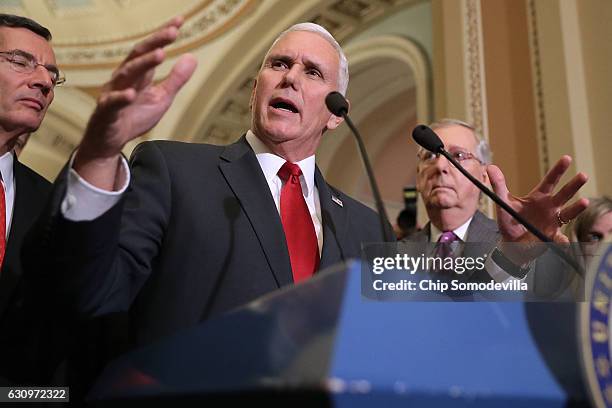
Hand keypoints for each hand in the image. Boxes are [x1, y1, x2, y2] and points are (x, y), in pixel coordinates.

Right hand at [74, 16, 196, 188]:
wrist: (110, 140)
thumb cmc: (134, 116)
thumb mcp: (161, 97)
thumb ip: (176, 79)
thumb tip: (192, 57)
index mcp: (138, 74)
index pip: (151, 49)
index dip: (163, 36)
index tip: (179, 21)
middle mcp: (124, 78)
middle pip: (138, 55)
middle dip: (154, 42)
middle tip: (172, 32)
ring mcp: (113, 93)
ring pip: (127, 74)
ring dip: (143, 64)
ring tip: (160, 54)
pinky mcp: (106, 112)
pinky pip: (112, 103)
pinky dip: (121, 97)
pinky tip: (132, 94)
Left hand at [487, 155, 588, 246]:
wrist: (510, 244)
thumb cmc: (509, 221)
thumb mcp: (503, 203)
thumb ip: (499, 185)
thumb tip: (490, 167)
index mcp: (539, 197)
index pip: (550, 180)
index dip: (558, 170)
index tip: (567, 158)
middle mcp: (550, 207)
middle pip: (564, 194)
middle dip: (574, 185)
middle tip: (583, 175)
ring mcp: (553, 222)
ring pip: (568, 213)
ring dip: (576, 208)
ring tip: (584, 202)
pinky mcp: (552, 237)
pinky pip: (560, 238)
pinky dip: (562, 240)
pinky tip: (563, 241)